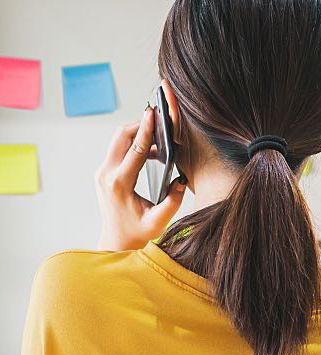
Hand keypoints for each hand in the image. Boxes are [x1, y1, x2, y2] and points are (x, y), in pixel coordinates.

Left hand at [95, 107, 186, 250]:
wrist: (116, 241)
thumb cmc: (137, 232)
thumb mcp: (159, 221)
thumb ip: (173, 201)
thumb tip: (182, 181)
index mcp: (119, 183)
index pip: (135, 149)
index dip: (146, 130)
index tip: (153, 113)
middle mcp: (107, 174)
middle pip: (121, 136)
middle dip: (140, 124)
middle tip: (159, 120)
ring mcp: (103, 172)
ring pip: (119, 140)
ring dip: (137, 133)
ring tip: (160, 138)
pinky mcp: (105, 172)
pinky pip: (119, 149)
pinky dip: (134, 144)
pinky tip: (152, 152)